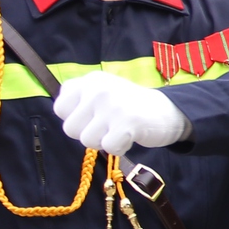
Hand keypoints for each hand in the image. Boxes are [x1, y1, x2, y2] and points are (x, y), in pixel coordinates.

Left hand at [53, 73, 191, 155]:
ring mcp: (112, 105)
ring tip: (119, 129)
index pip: (60, 109)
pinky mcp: (126, 122)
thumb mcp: (101, 91)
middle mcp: (98, 89)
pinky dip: (119, 148)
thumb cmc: (128, 106)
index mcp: (90, 80)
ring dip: (104, 142)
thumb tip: (60, 110)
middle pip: (70, 128)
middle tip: (109, 125)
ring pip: (87, 140)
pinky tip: (129, 137)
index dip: (76, 119)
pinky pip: (108, 147)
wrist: (168, 111)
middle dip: (88, 133)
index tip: (94, 116)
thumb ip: (78, 98)